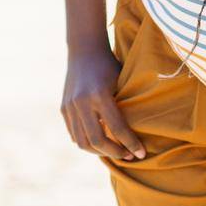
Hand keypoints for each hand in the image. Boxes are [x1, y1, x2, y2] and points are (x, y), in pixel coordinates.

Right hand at [61, 41, 145, 160]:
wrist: (85, 50)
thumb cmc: (110, 66)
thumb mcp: (122, 83)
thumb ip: (126, 108)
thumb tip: (139, 134)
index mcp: (100, 95)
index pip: (117, 128)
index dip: (131, 144)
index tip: (142, 154)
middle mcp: (81, 103)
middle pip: (97, 141)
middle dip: (115, 153)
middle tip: (129, 156)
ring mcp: (69, 107)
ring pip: (82, 142)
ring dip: (100, 152)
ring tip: (116, 151)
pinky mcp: (63, 109)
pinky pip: (74, 135)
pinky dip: (88, 143)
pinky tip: (102, 143)